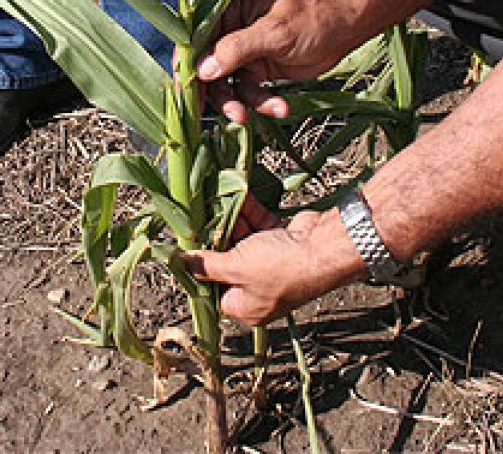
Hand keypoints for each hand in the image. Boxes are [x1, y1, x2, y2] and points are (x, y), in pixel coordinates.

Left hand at [184, 208, 362, 326]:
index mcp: (247, 307)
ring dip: (232, 221)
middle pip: (227, 262)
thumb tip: (179, 264)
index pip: (214, 290)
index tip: (188, 246)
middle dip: (216, 238)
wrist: (324, 248)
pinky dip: (250, 213)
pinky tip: (239, 195)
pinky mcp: (282, 242)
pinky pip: (259, 227)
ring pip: (242, 241)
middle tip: (200, 218)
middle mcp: (259, 289)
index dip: (201, 269)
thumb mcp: (235, 268)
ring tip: (215, 201)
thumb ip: (206, 266)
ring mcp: (272, 265)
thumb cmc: (280, 267)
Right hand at [197, 0, 350, 123]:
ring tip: (246, 117)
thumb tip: (203, 70)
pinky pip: (249, 91)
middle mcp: (229, 28)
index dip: (187, 62)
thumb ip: (237, 49)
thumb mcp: (274, 32)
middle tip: (211, 113)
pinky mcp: (256, 70)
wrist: (345, 32)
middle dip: (214, 91)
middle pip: (207, 64)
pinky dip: (261, 102)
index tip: (185, 88)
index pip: (197, 35)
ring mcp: (242, 51)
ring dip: (237, 102)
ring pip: (227, 83)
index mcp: (228, 6)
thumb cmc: (312, 19)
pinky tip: (280, 108)